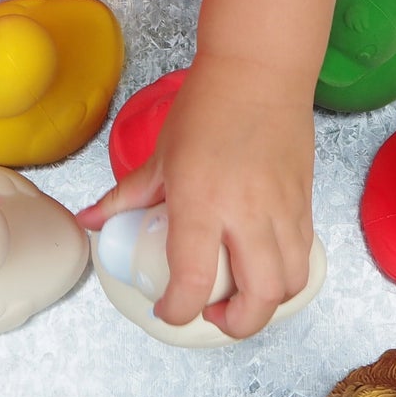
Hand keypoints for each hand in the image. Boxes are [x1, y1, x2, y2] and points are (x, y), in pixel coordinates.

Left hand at [79, 62, 314, 338]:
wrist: (260, 72)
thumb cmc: (208, 106)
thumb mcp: (160, 155)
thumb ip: (126, 197)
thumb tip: (90, 220)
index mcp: (203, 202)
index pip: (193, 279)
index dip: (178, 310)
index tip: (168, 309)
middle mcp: (247, 213)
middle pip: (259, 298)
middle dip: (236, 324)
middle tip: (212, 312)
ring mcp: (283, 210)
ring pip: (290, 283)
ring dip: (266, 302)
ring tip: (240, 292)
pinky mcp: (305, 202)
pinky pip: (304, 254)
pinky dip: (285, 272)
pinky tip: (261, 261)